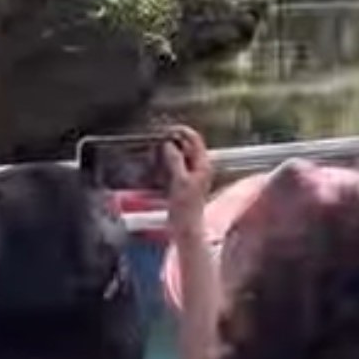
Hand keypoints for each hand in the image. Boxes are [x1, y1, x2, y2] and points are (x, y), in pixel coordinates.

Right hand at [164, 124, 210, 238]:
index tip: (166, 129)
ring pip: (180, 155)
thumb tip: (168, 144)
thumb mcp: (179, 181)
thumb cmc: (186, 208)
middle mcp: (199, 167)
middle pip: (187, 145)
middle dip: (173, 140)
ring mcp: (192, 174)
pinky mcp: (183, 182)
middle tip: (157, 138)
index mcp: (203, 164)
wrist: (186, 229)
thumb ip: (175, 160)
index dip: (181, 131)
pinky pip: (175, 165)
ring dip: (168, 150)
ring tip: (155, 148)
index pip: (195, 139)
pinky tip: (157, 162)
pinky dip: (167, 161)